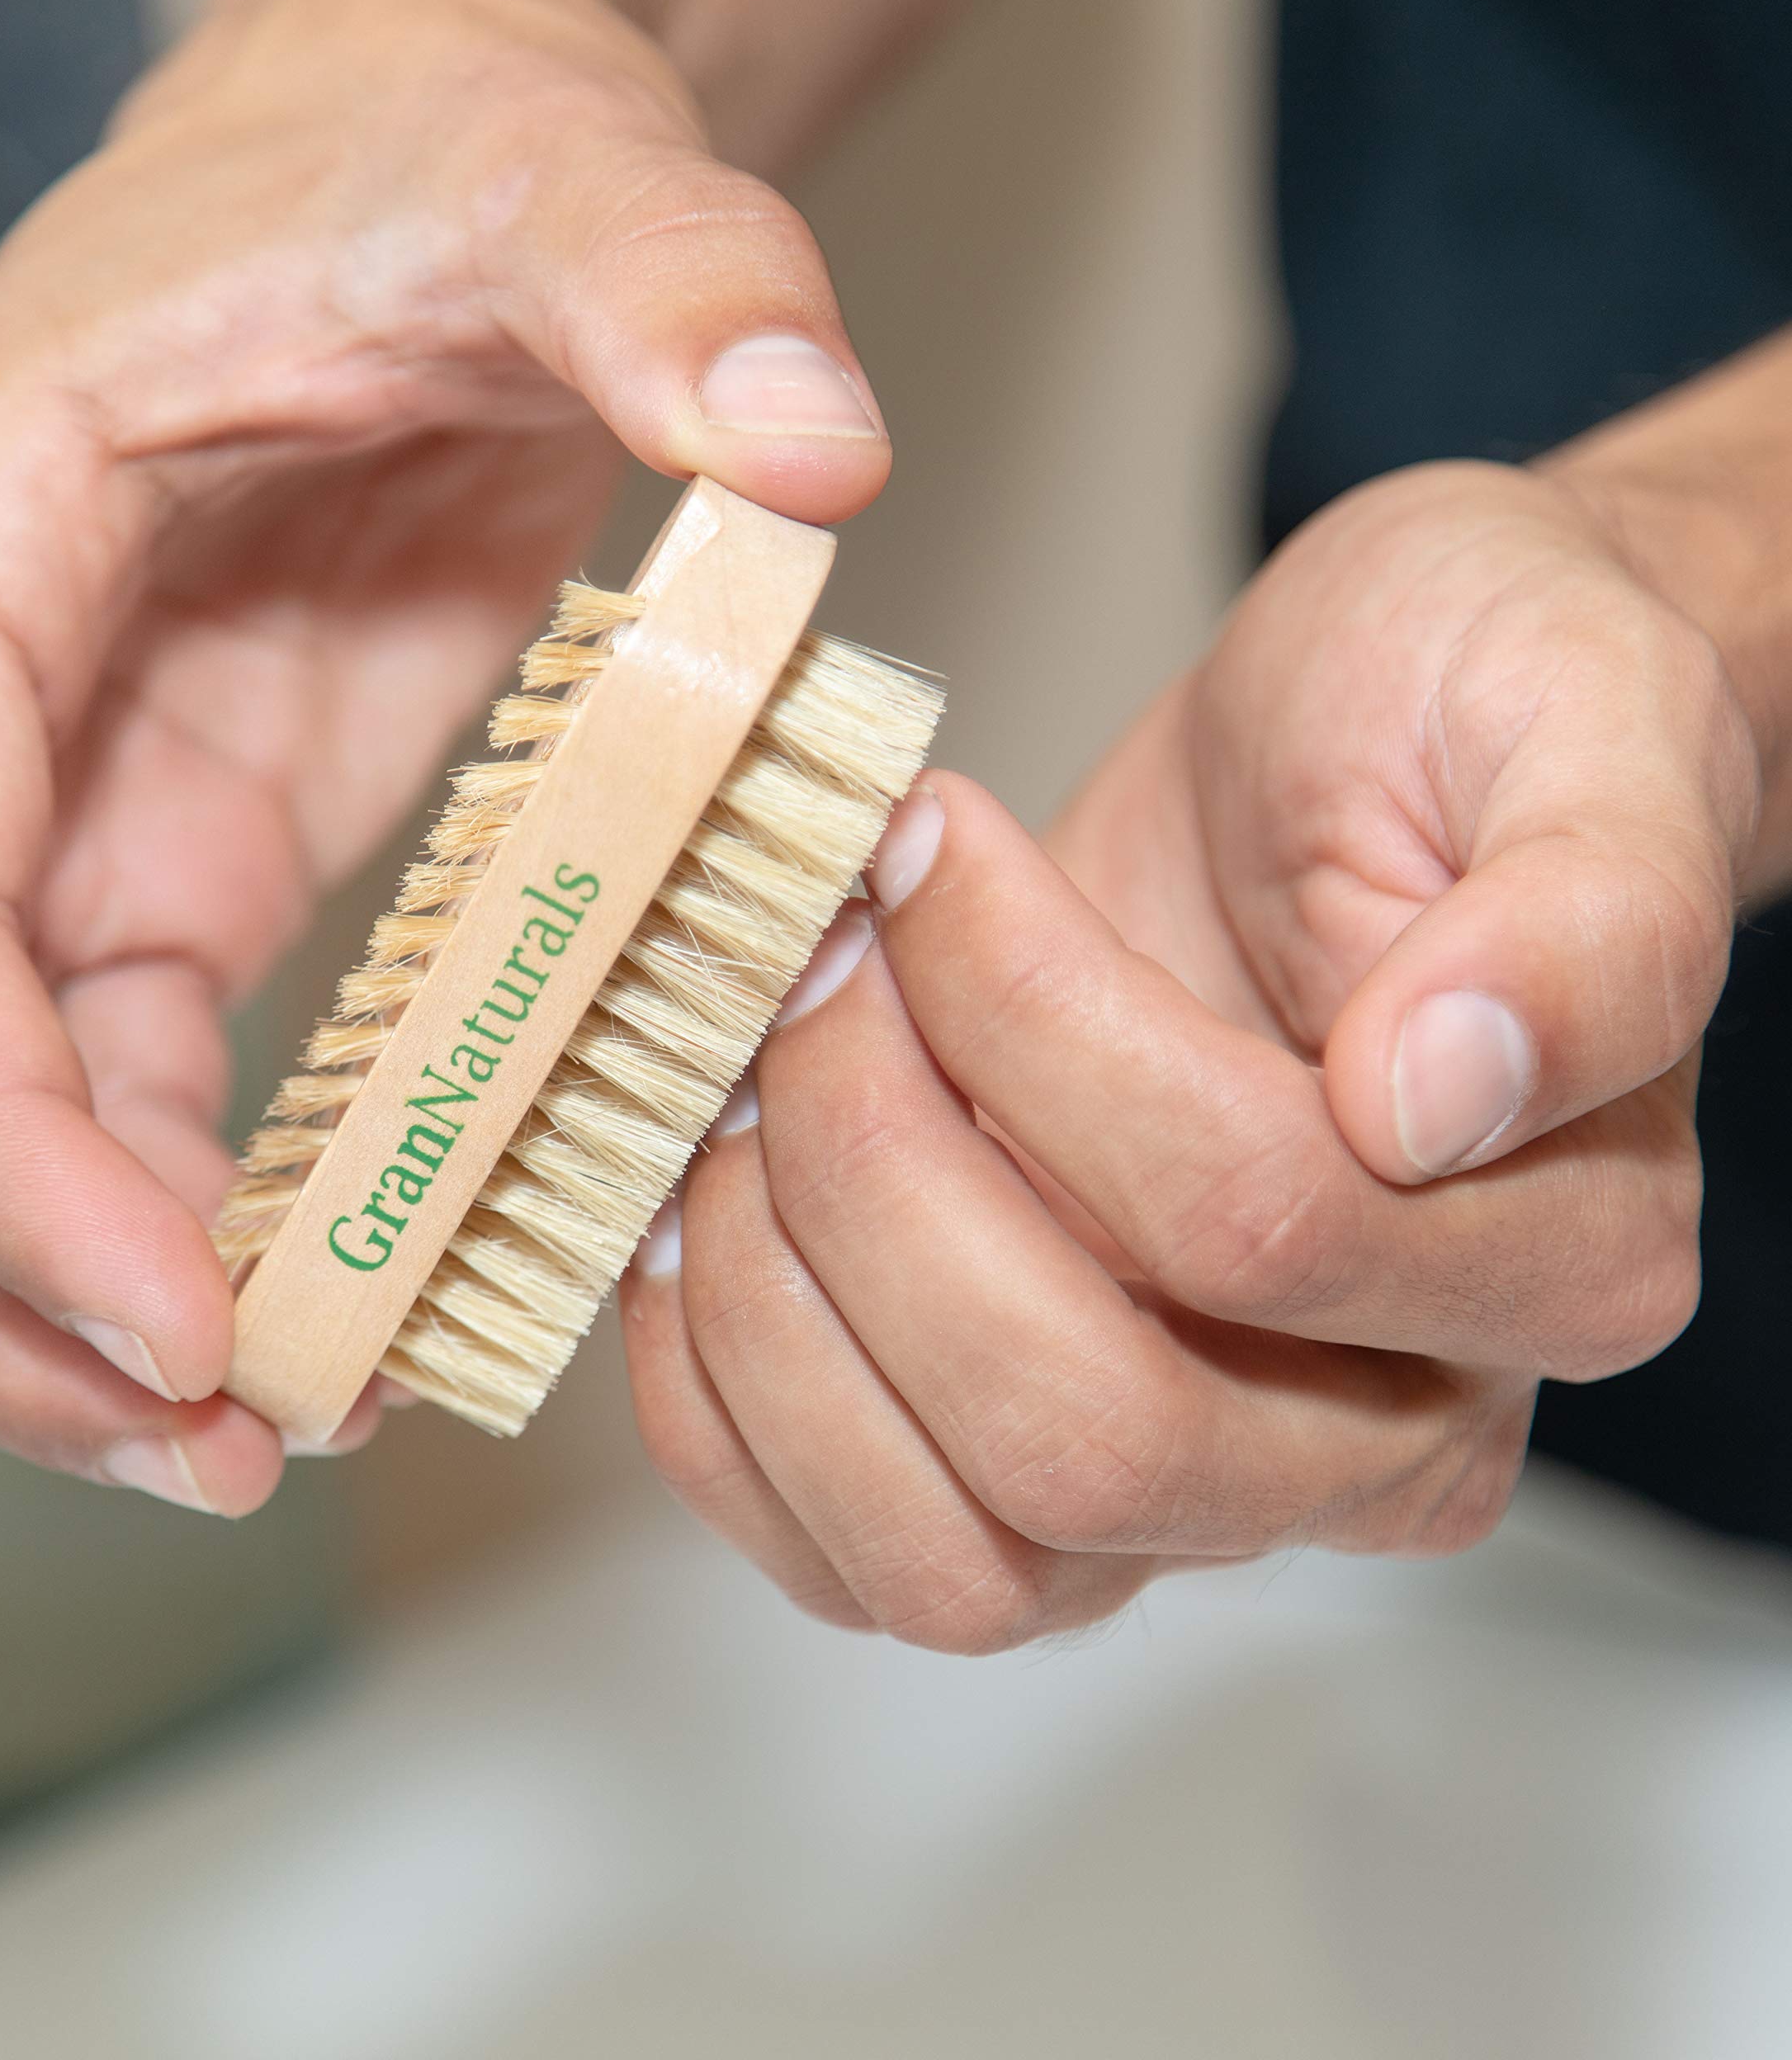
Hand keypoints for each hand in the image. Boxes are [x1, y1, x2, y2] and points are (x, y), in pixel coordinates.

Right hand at [0, 0, 898, 1510]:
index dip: (9, 1147)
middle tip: (214, 1452)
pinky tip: (330, 1303)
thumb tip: (806, 448)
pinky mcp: (161, 845)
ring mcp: (42, 781)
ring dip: (74, 1305)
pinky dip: (193, 1218)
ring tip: (261, 1442)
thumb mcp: (563, 183)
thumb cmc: (430, 139)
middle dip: (3, 1292)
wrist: (424, 141)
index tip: (179, 1322)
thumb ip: (675, 295)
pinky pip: (120, 1084)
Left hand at [621, 460, 1758, 1649]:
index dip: (1038, 1028)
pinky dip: (722, 1405)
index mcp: (1552, 1261)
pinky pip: (856, 1558)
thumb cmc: (1455, 720)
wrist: (1346, 755)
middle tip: (806, 969)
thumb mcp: (1577, 722)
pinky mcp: (1030, 1477)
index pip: (1258, 1225)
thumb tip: (1434, 1097)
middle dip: (879, 1181)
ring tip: (732, 1084)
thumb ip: (1588, 916)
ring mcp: (1192, 1484)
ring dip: (779, 1313)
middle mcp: (1383, 1428)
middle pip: (1088, 1432)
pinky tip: (690, 1209)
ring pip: (962, 1556)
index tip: (926, 844)